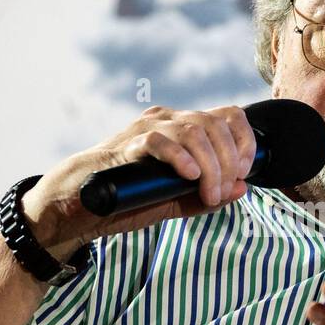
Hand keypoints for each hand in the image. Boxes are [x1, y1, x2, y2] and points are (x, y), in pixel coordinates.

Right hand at [22, 103, 255, 255]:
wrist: (81, 209)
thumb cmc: (127, 200)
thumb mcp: (175, 201)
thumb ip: (207, 196)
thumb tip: (242, 188)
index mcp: (181, 128)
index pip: (226, 116)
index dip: (244, 141)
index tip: (244, 172)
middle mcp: (166, 120)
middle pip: (214, 123)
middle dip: (229, 160)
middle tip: (221, 192)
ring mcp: (145, 129)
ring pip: (193, 130)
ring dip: (210, 165)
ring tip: (207, 193)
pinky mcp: (126, 145)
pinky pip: (159, 140)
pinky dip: (181, 157)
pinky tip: (190, 176)